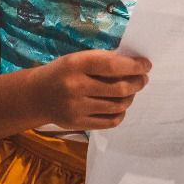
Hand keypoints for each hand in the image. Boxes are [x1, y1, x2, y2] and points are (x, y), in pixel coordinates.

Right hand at [34, 49, 150, 130]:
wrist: (36, 95)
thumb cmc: (63, 72)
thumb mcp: (78, 59)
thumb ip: (102, 61)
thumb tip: (134, 65)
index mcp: (76, 64)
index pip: (113, 66)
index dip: (134, 66)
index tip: (146, 65)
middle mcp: (75, 86)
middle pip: (118, 88)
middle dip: (137, 83)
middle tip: (143, 79)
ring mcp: (76, 108)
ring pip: (117, 106)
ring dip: (130, 98)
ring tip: (131, 91)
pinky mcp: (77, 124)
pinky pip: (110, 121)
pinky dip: (120, 113)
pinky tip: (120, 106)